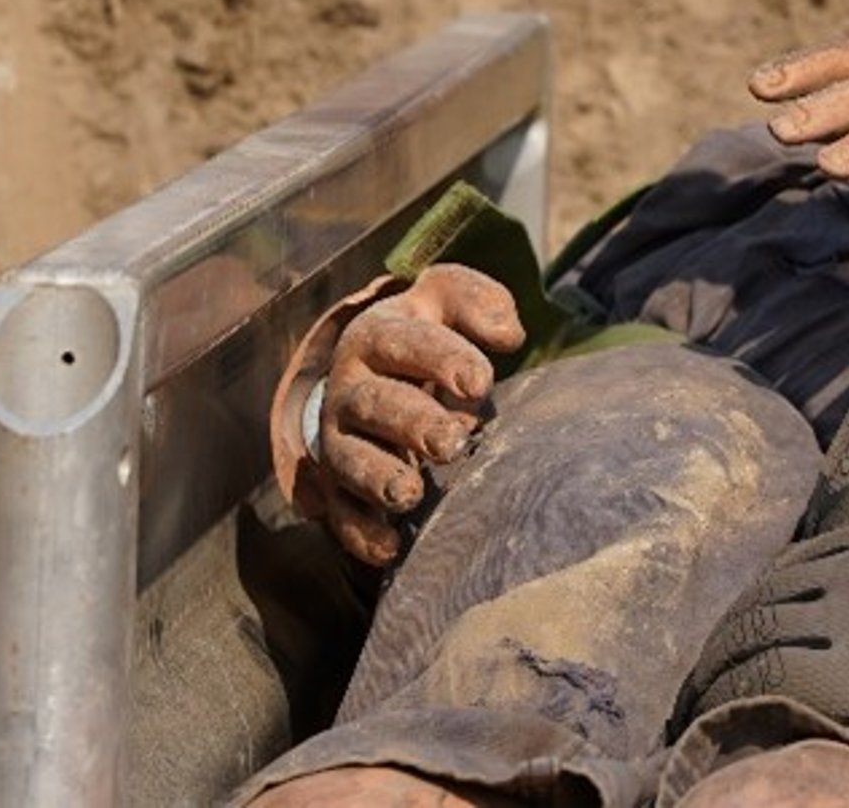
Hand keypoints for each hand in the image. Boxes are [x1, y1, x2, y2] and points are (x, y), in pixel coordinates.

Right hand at [314, 265, 524, 567]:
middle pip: (373, 404)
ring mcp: (340, 439)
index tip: (480, 383)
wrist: (367, 372)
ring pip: (349, 460)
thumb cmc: (423, 334)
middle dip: (411, 423)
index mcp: (376, 336)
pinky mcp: (339, 485)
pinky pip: (341, 513)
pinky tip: (391, 548)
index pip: (403, 343)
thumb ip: (477, 302)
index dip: (440, 360)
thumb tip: (510, 334)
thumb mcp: (445, 300)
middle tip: (452, 442)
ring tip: (411, 494)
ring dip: (378, 478)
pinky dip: (361, 532)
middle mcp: (350, 389)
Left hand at [682, 520, 848, 806]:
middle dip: (727, 638)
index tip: (741, 630)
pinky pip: (763, 678)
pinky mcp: (841, 673)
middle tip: (703, 673)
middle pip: (767, 596)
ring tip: (700, 700)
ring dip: (716, 670)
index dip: (760, 599)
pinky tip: (717, 714)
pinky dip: (728, 696)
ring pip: (754, 633)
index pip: (798, 561)